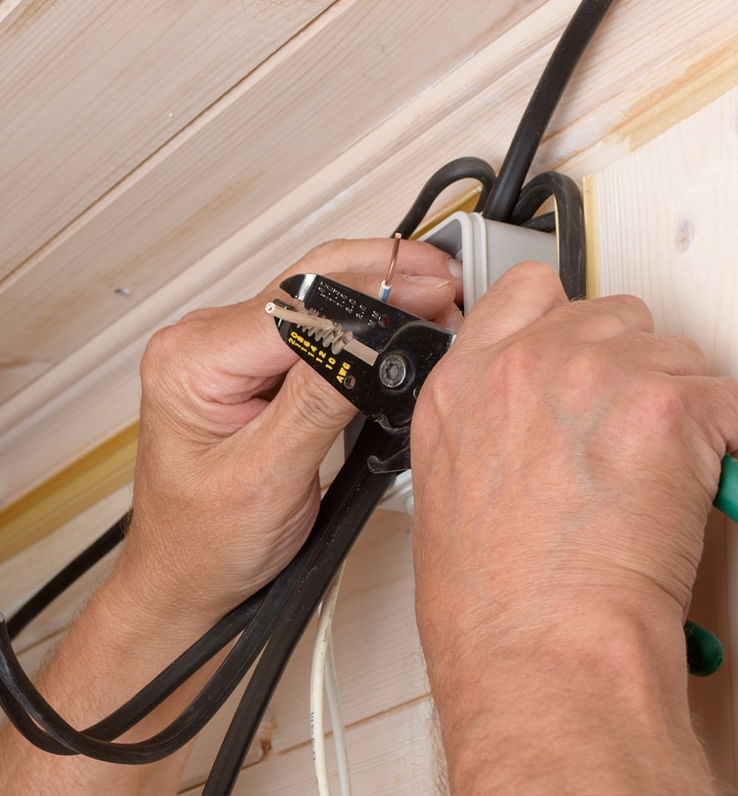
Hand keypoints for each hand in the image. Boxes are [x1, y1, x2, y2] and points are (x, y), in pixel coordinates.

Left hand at [121, 238, 461, 626]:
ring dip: (375, 288)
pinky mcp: (254, 364)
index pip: (297, 305)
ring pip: (314, 294)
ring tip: (429, 296)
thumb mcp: (270, 477)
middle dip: (381, 271)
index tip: (428, 297)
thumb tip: (370, 346)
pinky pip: (313, 324)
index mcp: (193, 361)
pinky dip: (360, 317)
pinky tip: (392, 318)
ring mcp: (229, 348)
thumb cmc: (205, 540)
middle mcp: (205, 342)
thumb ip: (318, 403)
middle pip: (307, 281)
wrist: (186, 575)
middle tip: (442, 281)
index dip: (372, 295)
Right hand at [411, 260, 737, 654]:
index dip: (565, 317)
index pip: (527, 292)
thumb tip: (532, 417)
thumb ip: (489, 425)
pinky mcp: (664, 406)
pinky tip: (686, 489)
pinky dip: (723, 441)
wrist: (536, 653)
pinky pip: (726, 400)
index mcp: (465, 384)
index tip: (583, 343)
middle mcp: (525, 366)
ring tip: (652, 474)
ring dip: (675, 406)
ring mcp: (593, 377)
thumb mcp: (450, 490)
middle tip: (626, 429)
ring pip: (673, 354)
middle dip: (628, 367)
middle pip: (613, 317)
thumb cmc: (490, 602)